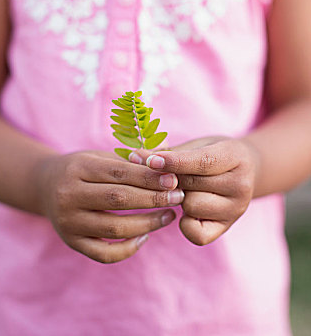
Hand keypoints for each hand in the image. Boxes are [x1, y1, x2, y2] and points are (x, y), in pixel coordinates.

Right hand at [36, 151, 183, 262]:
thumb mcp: (100, 156)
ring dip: (148, 223)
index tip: (174, 180)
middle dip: (153, 199)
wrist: (46, 186)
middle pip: (119, 199)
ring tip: (169, 215)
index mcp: (78, 167)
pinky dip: (128, 248)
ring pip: (115, 227)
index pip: (120, 172)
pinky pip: (104, 253)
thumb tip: (166, 154)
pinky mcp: (71, 242)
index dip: (149, 177)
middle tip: (178, 197)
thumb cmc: (82, 169)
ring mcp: (68, 222)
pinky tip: (145, 237)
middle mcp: (69, 195)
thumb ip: (131, 158)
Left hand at [129, 137, 259, 245]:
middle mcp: (241, 185)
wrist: (245, 170)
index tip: (149, 160)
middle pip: (191, 184)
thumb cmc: (212, 154)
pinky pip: (196, 233)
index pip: (202, 161)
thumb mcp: (196, 146)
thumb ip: (169, 153)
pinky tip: (187, 210)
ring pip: (190, 206)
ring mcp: (236, 209)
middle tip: (165, 175)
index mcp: (235, 156)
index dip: (173, 161)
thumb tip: (134, 157)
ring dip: (179, 199)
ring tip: (184, 190)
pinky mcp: (226, 227)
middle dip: (170, 179)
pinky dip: (185, 223)